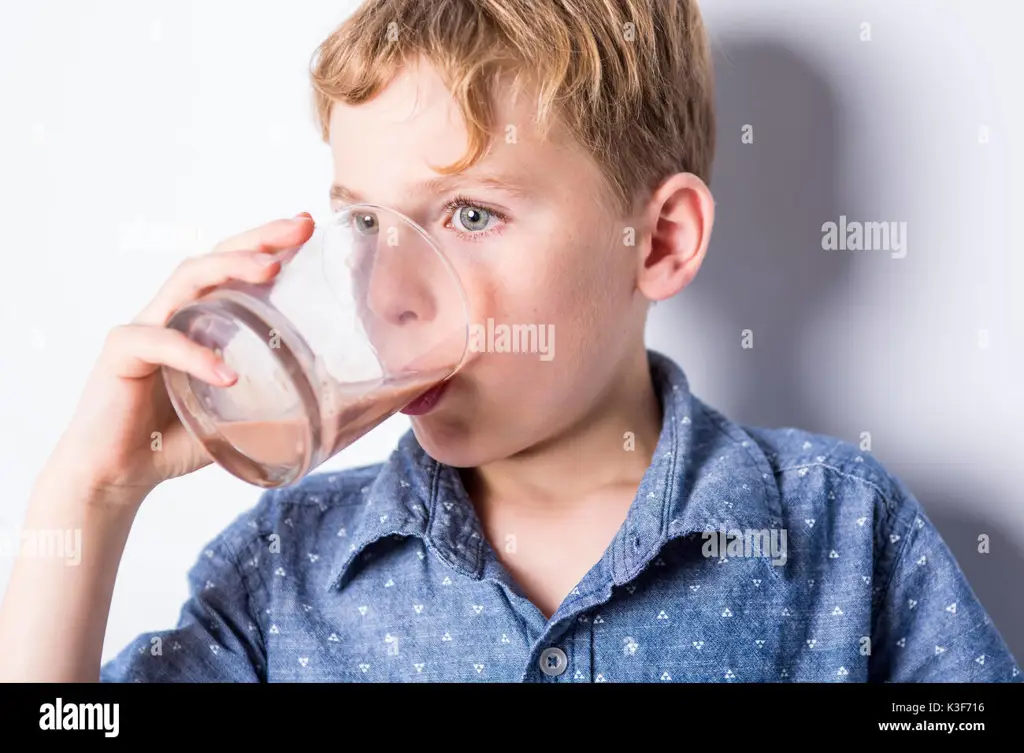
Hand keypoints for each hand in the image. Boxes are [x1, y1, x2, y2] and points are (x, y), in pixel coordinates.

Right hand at [40, 213, 315, 507]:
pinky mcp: (121, 354)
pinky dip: (195, 355)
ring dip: (229, 269)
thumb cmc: (176, 441)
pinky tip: (226, 373)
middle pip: (214, 259)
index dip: (269, 245)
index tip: (308, 227)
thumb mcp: (243, 418)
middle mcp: (172, 314)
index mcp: (199, 321)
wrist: (118, 475)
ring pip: (186, 281)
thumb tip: (339, 407)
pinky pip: (159, 342)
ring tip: (270, 270)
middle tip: (299, 227)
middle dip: (258, 239)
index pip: (234, 270)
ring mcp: (145, 329)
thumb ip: (278, 403)